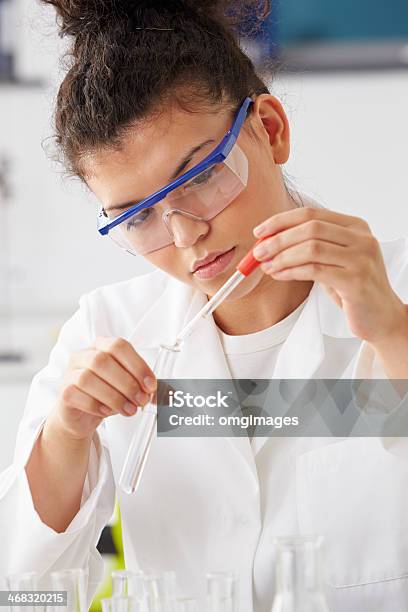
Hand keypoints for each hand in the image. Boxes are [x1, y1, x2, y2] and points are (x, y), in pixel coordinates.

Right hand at [49, 337, 156, 440]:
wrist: (82, 416)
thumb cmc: (107, 395)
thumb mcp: (130, 387)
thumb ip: (148, 388)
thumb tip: (167, 394)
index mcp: (102, 346)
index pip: (119, 346)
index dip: (137, 365)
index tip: (151, 385)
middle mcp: (83, 355)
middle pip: (103, 361)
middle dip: (127, 383)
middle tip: (141, 401)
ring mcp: (70, 372)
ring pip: (88, 378)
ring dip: (114, 397)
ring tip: (129, 410)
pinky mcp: (63, 392)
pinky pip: (77, 395)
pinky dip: (96, 405)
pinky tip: (108, 412)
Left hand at [252, 207, 407, 344]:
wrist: (380, 317)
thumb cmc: (352, 288)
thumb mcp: (333, 260)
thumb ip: (309, 246)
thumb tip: (268, 241)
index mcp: (355, 226)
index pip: (312, 213)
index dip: (281, 220)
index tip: (260, 231)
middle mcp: (361, 238)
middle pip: (310, 228)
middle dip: (278, 239)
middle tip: (258, 252)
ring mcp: (361, 258)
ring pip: (311, 248)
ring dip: (282, 257)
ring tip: (267, 266)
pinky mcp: (356, 281)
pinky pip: (314, 270)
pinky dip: (291, 272)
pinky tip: (280, 275)